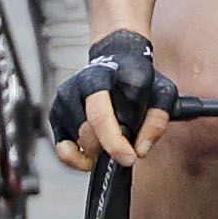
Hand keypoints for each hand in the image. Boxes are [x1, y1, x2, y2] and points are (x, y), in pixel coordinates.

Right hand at [51, 29, 175, 172]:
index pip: (100, 115)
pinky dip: (80, 158)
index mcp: (100, 76)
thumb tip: (140, 150)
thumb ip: (157, 121)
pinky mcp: (56, 115)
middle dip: (110, 147)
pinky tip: (94, 151)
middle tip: (126, 142)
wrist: (115, 60)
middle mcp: (76, 87)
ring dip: (98, 150)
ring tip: (112, 138)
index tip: (129, 158)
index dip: (114, 142)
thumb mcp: (161, 93)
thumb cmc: (137, 78)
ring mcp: (63, 100)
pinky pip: (64, 150)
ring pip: (79, 144)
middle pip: (88, 135)